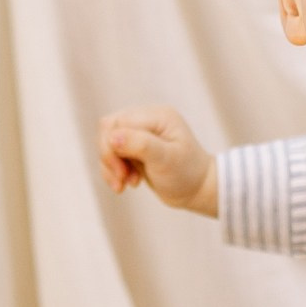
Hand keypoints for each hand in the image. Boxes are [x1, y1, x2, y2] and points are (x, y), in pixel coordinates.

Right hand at [97, 106, 217, 216]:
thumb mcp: (166, 160)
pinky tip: (126, 184)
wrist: (198, 190)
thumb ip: (140, 145)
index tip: (122, 173)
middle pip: (109, 130)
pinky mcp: (135, 147)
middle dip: (109, 157)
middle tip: (122, 180)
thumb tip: (112, 137)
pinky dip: (113, 170)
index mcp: (157, 116)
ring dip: (110, 166)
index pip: (118, 123)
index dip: (112, 147)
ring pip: (107, 142)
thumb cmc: (187, 174)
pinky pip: (112, 154)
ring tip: (125, 185)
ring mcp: (140, 133)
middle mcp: (147, 120)